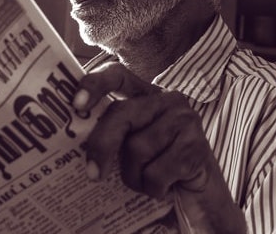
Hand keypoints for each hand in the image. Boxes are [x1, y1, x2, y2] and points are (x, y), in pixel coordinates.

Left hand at [73, 62, 246, 232]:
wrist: (202, 200)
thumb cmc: (159, 170)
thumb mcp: (132, 146)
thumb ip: (112, 133)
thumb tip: (72, 139)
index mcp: (147, 96)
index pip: (117, 75)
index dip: (95, 83)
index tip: (76, 104)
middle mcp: (168, 100)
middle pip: (121, 114)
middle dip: (102, 145)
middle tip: (93, 173)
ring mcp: (186, 121)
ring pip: (137, 149)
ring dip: (135, 176)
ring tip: (146, 181)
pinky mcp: (196, 148)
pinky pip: (156, 173)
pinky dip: (153, 189)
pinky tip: (165, 188)